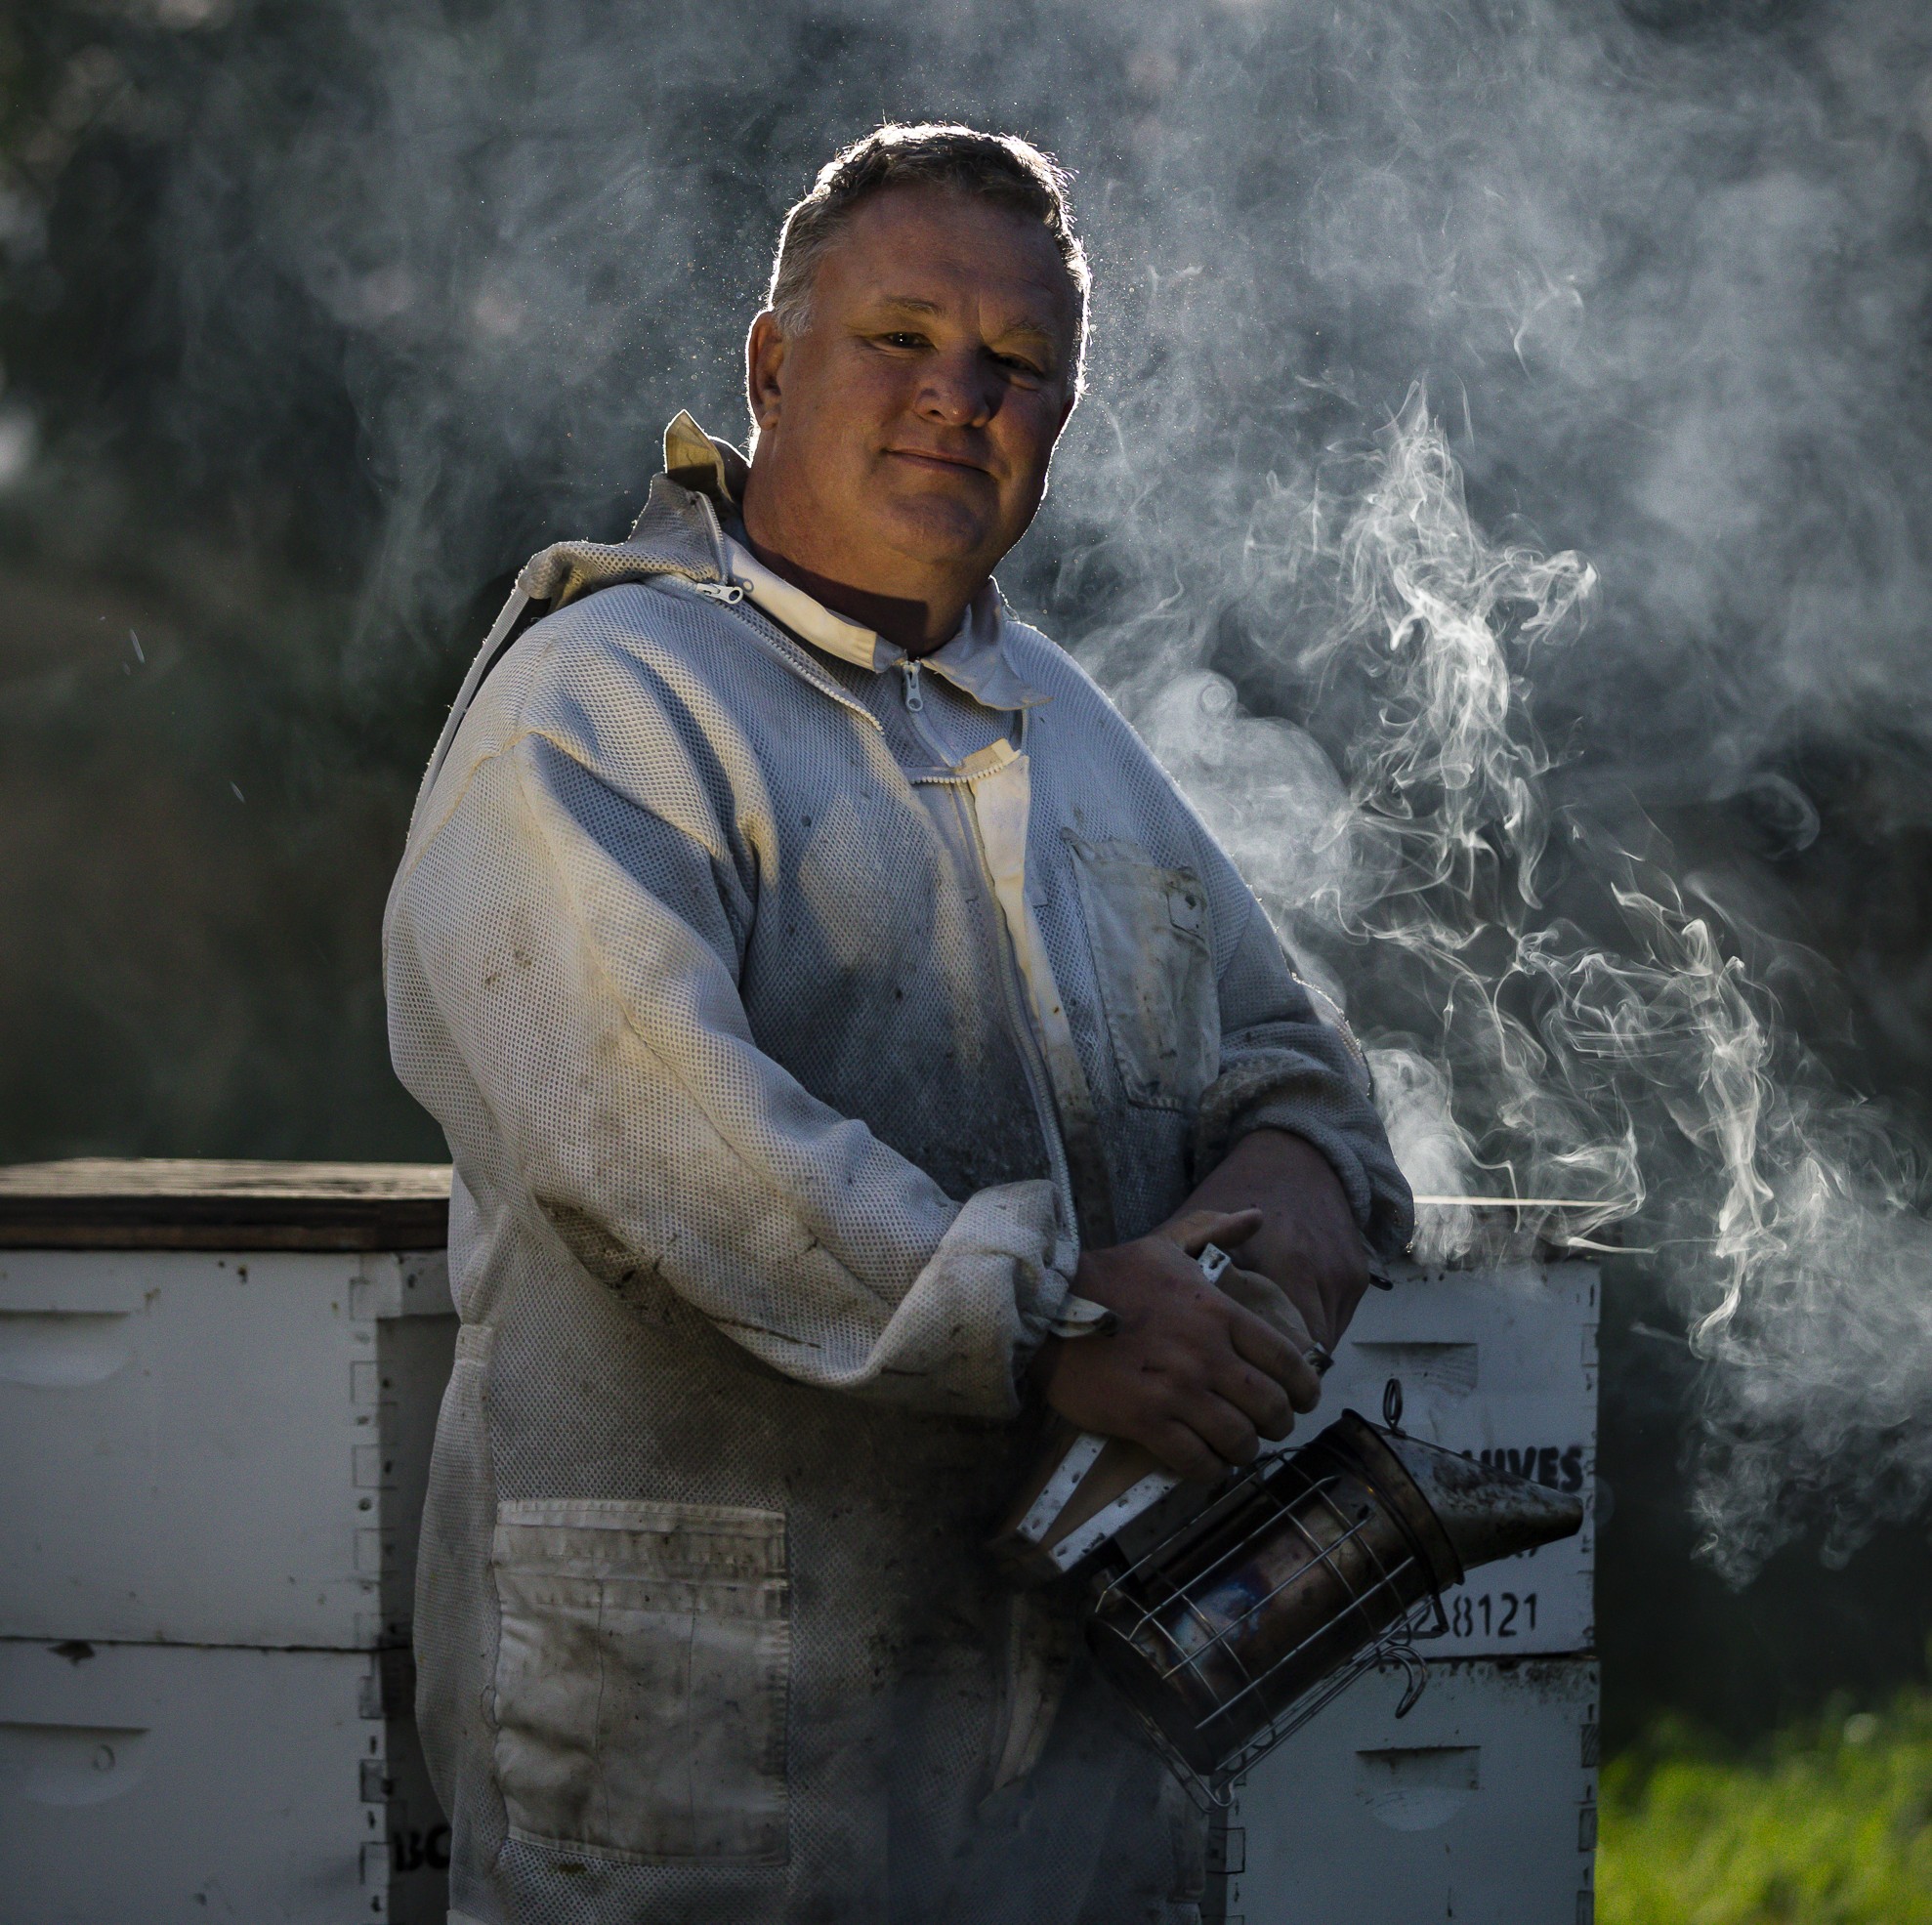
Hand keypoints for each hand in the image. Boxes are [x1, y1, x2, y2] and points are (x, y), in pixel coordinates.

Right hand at [1036, 1208, 1323, 1482]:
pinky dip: (1209, 1470)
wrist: (1047, 1308)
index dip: (1306, 1389)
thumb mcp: (1163, 1246)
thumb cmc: (1108, 1278)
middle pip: (1271, 1407)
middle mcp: (1207, 1353)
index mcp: (1219, 1312)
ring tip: (1235, 1448)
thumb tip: (1256, 1215)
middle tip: (1269, 1428)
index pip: (1288, 1361)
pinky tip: (1206, 1464)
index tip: (1303, 1401)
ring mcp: (1177, 1390)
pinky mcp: (1146, 1421)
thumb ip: (1213, 1231)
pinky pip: (1197, 1462)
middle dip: (1279, 1424)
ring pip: (1239, 1440)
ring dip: (1244, 1450)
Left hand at [1173, 1129, 1370, 1350]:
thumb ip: (1187, 1274)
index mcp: (1287, 1265)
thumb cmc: (1240, 1186)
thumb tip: (1171, 1325)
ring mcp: (1345, 1277)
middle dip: (1277, 1367)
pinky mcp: (1358, 1276)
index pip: (1284, 1350)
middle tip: (1243, 1369)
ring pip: (1323, 1341)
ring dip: (1296, 1348)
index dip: (1260, 1369)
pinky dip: (1312, 1324)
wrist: (1297, 1153)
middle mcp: (1324, 1275)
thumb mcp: (1201, 1222)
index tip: (1233, 1375)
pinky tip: (1284, 1313)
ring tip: (1261, 1345)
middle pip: (1305, 1353)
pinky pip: (1336, 1319)